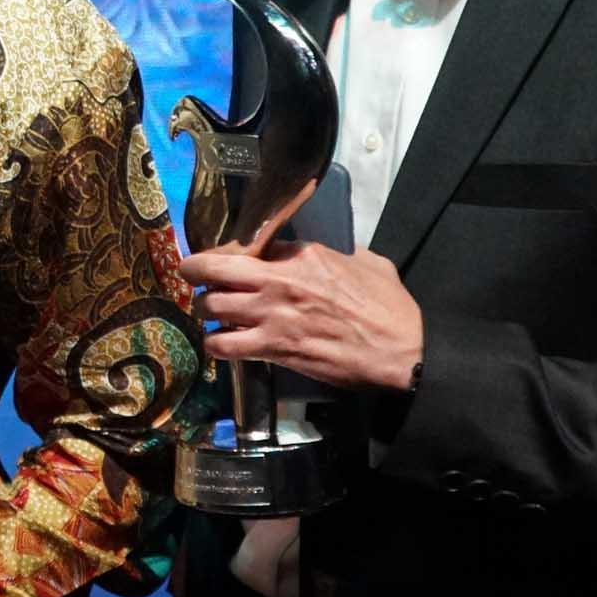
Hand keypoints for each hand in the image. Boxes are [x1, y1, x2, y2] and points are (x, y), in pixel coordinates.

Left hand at [181, 239, 423, 392]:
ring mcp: (272, 315)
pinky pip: (223, 345)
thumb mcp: (368, 262)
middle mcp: (278, 280)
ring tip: (211, 314)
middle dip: (195, 271)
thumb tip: (329, 253)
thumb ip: (340, 253)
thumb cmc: (390, 308)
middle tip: (194, 278)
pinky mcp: (274, 348)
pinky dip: (215, 344)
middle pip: (212, 268)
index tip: (228, 261)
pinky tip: (221, 343)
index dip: (232, 253)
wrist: (403, 352)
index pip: (248, 244)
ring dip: (205, 310)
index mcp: (302, 254)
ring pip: (210, 305)